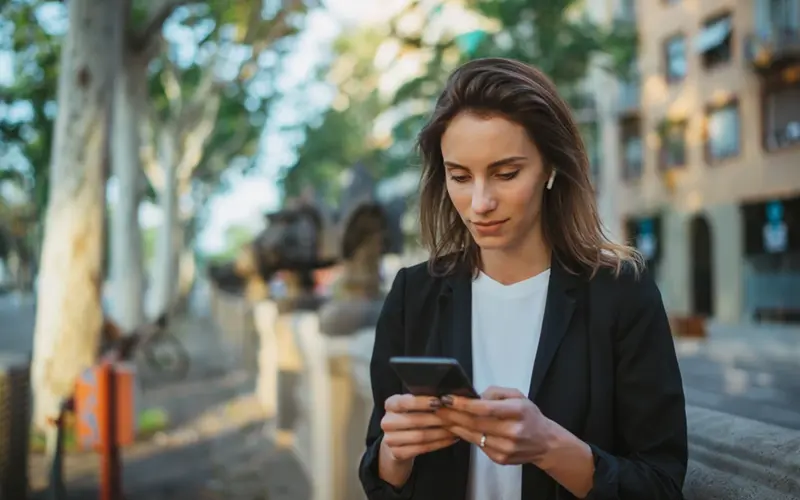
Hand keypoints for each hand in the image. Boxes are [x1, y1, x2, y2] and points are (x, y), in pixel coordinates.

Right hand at [380, 394, 459, 462]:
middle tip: (455, 417)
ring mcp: (390, 439)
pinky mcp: (397, 453)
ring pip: (421, 436)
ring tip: (456, 428)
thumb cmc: (410, 418)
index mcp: (390, 404)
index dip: (422, 402)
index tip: (439, 401)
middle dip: (438, 418)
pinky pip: (422, 448)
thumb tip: (445, 396)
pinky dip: (439, 443)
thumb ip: (423, 400)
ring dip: (441, 432)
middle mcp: (387, 422)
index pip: (404, 402)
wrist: (397, 442)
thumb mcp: (412, 406)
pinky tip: (450, 439)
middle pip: (415, 420)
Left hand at [437, 386, 553, 465]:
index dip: (464, 404)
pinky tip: (455, 428)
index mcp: (518, 411)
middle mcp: (513, 431)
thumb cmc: (528, 415)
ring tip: (441, 416)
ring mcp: (507, 448)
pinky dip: (465, 436)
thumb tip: (474, 397)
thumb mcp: (517, 396)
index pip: (486, 408)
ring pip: (474, 436)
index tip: (448, 398)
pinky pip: (478, 445)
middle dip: (453, 414)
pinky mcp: (501, 459)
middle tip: (437, 406)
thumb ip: (495, 392)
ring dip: (454, 425)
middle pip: (476, 423)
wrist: (545, 443)